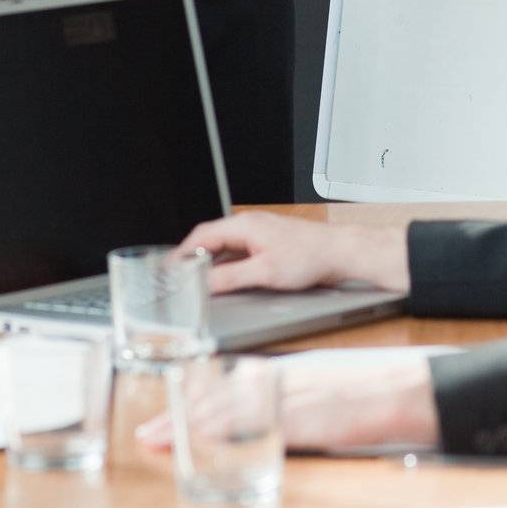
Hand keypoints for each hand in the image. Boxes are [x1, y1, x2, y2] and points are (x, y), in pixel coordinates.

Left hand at [135, 358, 438, 452]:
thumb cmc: (366, 397)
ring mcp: (288, 398)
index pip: (229, 386)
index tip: (166, 414)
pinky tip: (204, 440)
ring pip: (228, 408)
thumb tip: (260, 421)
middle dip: (180, 415)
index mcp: (284, 375)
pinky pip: (254, 424)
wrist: (401, 391)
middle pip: (220, 397)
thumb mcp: (319, 392)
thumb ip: (287, 401)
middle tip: (147, 431)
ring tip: (159, 437)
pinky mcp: (301, 417)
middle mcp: (280, 381)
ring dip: (190, 424)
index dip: (194, 401)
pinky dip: (225, 432)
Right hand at [178, 212, 409, 295]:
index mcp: (245, 225)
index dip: (182, 253)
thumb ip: (231, 277)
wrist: (337, 253)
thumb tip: (206, 283)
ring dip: (209, 260)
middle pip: (210, 238)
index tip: (169, 268)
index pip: (202, 235)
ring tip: (196, 279)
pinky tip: (223, 276)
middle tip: (178, 276)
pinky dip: (225, 261)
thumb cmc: (308, 257)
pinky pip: (237, 249)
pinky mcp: (267, 241)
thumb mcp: (265, 273)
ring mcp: (258, 231)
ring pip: (224, 244)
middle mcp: (249, 224)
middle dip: (192, 256)